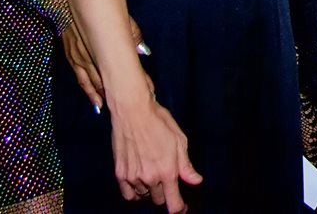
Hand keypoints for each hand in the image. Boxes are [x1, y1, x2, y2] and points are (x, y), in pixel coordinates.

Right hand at [62, 16, 150, 110]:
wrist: (66, 2)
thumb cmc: (97, 9)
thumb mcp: (120, 19)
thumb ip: (132, 36)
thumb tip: (143, 51)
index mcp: (105, 46)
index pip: (124, 67)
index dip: (136, 80)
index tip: (147, 90)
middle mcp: (91, 55)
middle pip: (108, 79)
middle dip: (120, 92)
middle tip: (132, 104)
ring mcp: (79, 58)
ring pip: (92, 83)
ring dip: (102, 96)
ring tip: (113, 108)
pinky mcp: (71, 57)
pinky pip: (81, 79)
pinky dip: (89, 91)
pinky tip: (95, 101)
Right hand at [110, 93, 201, 212]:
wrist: (132, 111)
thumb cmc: (159, 122)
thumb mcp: (179, 141)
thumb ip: (186, 165)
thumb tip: (196, 181)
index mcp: (167, 171)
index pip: (173, 203)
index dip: (179, 208)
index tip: (182, 208)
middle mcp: (150, 178)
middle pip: (159, 200)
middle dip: (165, 193)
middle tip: (166, 181)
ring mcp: (133, 177)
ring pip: (144, 196)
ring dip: (150, 190)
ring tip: (152, 173)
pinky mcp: (120, 173)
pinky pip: (128, 194)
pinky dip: (135, 192)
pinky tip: (139, 181)